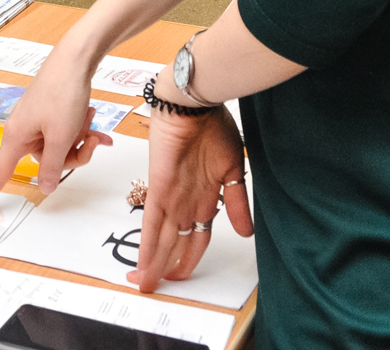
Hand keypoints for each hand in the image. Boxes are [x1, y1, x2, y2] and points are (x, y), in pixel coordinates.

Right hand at [0, 50, 111, 210]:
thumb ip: (52, 167)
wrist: (74, 59)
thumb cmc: (62, 94)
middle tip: (88, 139)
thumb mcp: (60, 136)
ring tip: (90, 120)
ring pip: (60, 149)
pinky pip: (64, 134)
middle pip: (45, 163)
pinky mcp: (49, 115)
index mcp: (16, 137)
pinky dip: (81, 131)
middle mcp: (23, 132)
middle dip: (72, 155)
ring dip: (80, 139)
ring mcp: (36, 123)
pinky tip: (96, 124)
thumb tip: (44, 189)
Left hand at [131, 105, 252, 292]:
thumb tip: (245, 233)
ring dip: (155, 265)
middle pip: (174, 243)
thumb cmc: (213, 127)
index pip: (194, 238)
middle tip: (154, 287)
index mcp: (202, 197)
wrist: (195, 103)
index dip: (187, 258)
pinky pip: (152, 223)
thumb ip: (237, 202)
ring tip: (146, 285)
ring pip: (162, 240)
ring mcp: (171, 196)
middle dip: (165, 268)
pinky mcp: (159, 188)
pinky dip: (149, 245)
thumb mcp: (233, 169)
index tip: (180, 276)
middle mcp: (184, 201)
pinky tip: (144, 264)